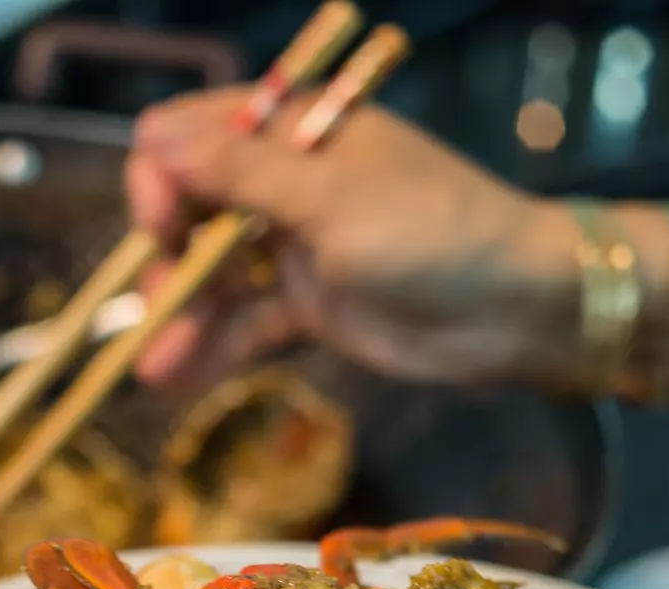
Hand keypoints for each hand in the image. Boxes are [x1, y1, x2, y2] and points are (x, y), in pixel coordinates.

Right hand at [125, 87, 580, 393]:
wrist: (518, 310)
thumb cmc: (432, 232)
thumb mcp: (328, 199)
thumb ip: (238, 172)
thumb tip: (151, 136)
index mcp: (296, 130)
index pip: (195, 135)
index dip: (162, 177)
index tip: (162, 225)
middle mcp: (286, 183)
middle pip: (193, 213)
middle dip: (167, 261)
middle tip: (161, 307)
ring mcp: (295, 248)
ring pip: (214, 278)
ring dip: (181, 318)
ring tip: (154, 366)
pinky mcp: (309, 307)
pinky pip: (243, 325)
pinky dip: (210, 350)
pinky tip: (174, 378)